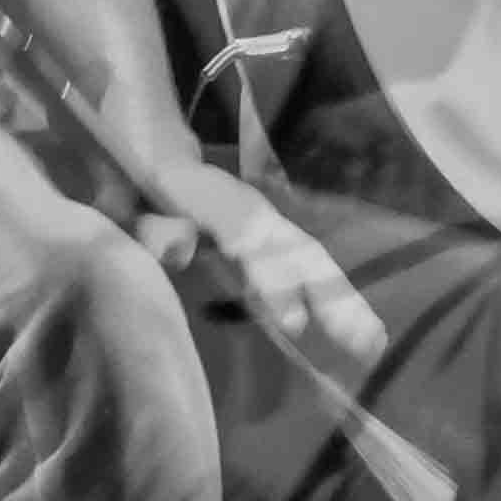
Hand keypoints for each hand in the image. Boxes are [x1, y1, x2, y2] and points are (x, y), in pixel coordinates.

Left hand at [132, 157, 387, 382]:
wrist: (149, 156)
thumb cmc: (132, 190)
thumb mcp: (126, 205)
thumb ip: (151, 228)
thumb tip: (183, 250)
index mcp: (213, 200)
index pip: (251, 237)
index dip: (275, 279)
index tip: (295, 324)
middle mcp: (252, 213)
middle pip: (299, 250)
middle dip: (332, 296)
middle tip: (362, 344)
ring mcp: (266, 228)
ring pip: (312, 261)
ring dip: (344, 301)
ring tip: (374, 345)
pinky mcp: (272, 246)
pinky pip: (308, 271)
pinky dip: (337, 300)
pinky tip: (363, 337)